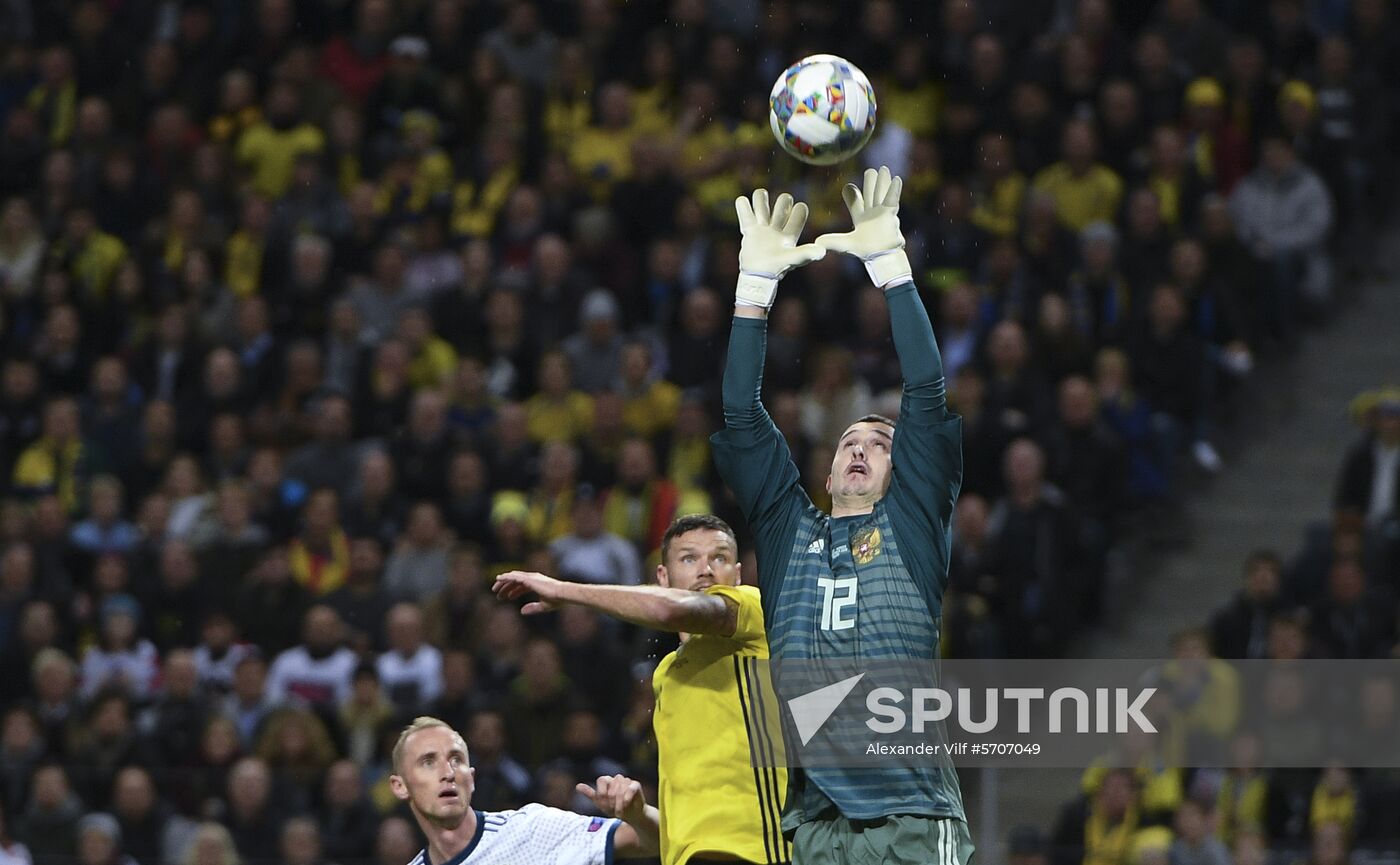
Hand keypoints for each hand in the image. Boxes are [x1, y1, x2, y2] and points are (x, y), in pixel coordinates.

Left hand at [492, 570, 565, 614]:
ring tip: (495, 590)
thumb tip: (522, 611)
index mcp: (536, 584)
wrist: (562, 594)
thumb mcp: (543, 606)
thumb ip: (533, 608)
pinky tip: (498, 579)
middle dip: (506, 587)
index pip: (521, 586)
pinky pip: (514, 576)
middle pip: (515, 581)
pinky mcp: (528, 579)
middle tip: (498, 594)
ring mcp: (530, 577)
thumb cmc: (557, 600)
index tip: (507, 597)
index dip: (513, 591)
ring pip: (512, 578)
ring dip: (503, 583)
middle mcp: (532, 578)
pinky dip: (505, 577)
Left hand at [576, 774, 646, 823]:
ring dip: (619, 802)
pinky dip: (627, 798)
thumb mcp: (600, 803)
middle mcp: (617, 778)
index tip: (604, 803)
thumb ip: (590, 794)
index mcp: (607, 780)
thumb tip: (577, 786)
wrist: (630, 816)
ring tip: (619, 811)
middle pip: (612, 786)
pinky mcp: (636, 785)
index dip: (602, 792)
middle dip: (611, 800)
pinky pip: (630, 789)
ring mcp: (627, 781)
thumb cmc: (614, 808)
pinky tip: (625, 805)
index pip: (602, 780)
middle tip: (612, 810)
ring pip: (621, 788)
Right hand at [734, 188, 825, 308]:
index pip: (800, 211)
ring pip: (762, 201)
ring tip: (759, 209)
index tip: (794, 214)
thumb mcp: (793, 259)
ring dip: (760, 199)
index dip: (799, 209)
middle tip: (775, 216)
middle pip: (783, 201)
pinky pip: (744, 210)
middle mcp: (778, 228)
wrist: (756, 277)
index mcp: (791, 233)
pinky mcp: (749, 230)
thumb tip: (822, 251)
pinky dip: (743, 206)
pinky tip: (745, 209)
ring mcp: (763, 227)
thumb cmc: (777, 269)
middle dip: (781, 202)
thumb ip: (806, 253)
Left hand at [815, 165, 911, 288]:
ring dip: (882, 182)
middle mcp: (872, 214)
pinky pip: (892, 199)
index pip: (855, 204)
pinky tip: (896, 179)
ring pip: (881, 194)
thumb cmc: (865, 251)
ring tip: (883, 169)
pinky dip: (893, 190)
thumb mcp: (845, 245)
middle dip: (870, 184)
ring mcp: (882, 213)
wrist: (881, 257)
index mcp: (860, 219)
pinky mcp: (891, 215)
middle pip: (870, 195)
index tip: (848, 187)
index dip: (852, 195)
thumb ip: (832, 241)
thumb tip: (816, 241)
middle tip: (870, 171)